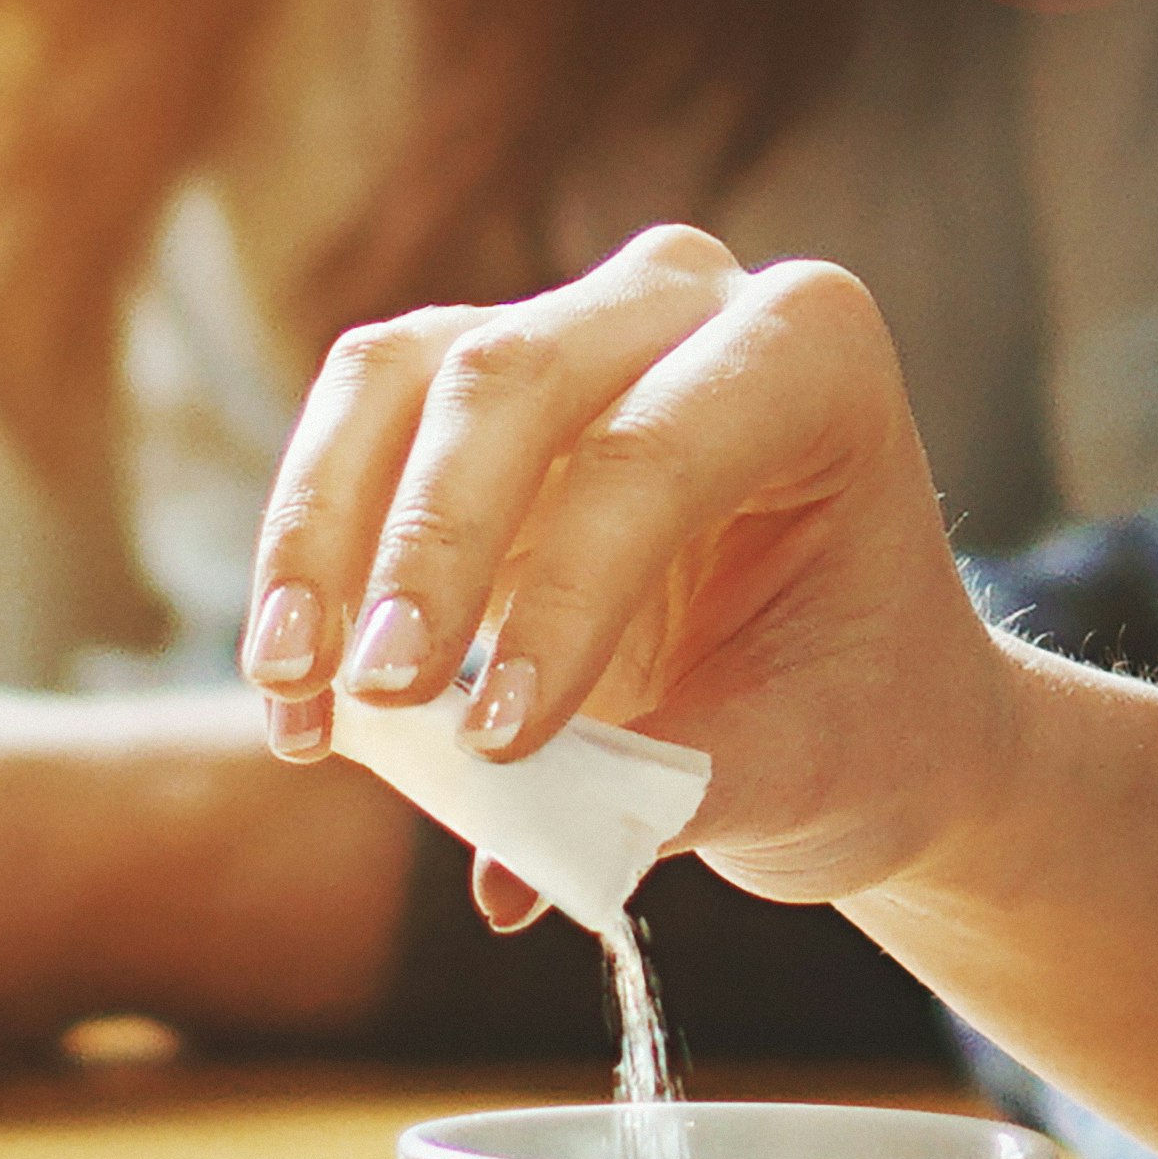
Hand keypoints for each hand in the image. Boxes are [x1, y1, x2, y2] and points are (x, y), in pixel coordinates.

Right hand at [241, 225, 1018, 906]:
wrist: (862, 692)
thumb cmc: (852, 710)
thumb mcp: (799, 764)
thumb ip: (670, 793)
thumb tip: (509, 860)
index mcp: (810, 354)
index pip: (654, 455)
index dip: (564, 597)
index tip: (498, 743)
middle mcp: (684, 298)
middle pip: (506, 379)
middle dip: (424, 545)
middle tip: (376, 696)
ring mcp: (565, 324)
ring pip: (393, 376)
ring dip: (320, 536)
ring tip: (296, 687)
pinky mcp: (464, 385)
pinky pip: (353, 431)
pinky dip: (307, 556)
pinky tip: (296, 683)